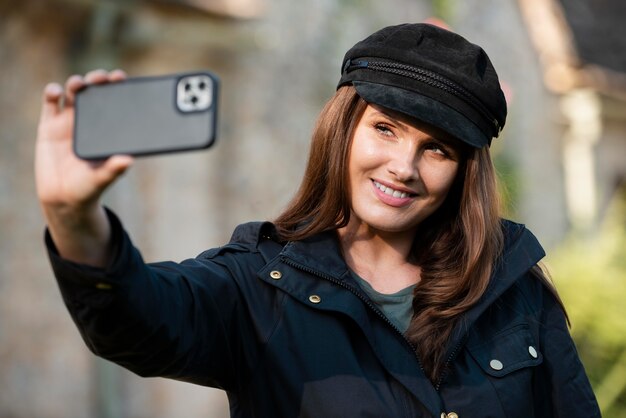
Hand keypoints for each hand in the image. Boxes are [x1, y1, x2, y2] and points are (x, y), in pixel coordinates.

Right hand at [35, 69, 133, 265]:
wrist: (63, 198)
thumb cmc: (89, 187)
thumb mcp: (102, 179)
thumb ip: (114, 169)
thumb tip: (129, 160)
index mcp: (107, 129)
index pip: (115, 103)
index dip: (118, 88)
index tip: (122, 78)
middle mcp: (90, 121)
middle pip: (95, 92)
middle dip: (98, 80)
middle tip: (103, 77)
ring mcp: (69, 121)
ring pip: (74, 94)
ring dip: (77, 84)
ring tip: (80, 83)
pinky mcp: (49, 125)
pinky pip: (50, 104)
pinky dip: (52, 93)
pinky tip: (56, 91)